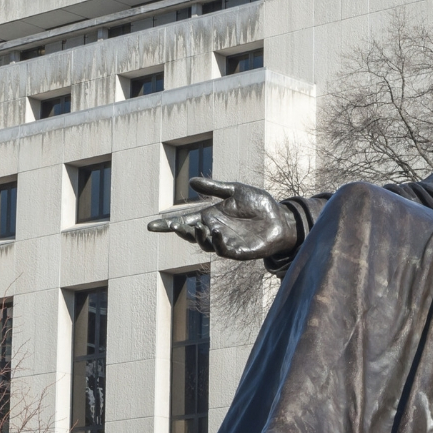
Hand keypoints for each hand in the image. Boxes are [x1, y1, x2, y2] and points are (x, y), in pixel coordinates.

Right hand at [147, 178, 299, 259]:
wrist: (281, 218)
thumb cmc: (260, 205)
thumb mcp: (237, 191)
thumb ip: (216, 188)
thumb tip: (192, 181)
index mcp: (211, 216)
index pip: (185, 220)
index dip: (168, 224)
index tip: (151, 225)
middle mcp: (215, 230)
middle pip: (191, 234)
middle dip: (181, 231)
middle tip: (174, 225)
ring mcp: (226, 242)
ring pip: (205, 243)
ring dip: (198, 237)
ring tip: (198, 226)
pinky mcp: (239, 251)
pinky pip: (225, 250)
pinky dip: (218, 242)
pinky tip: (217, 233)